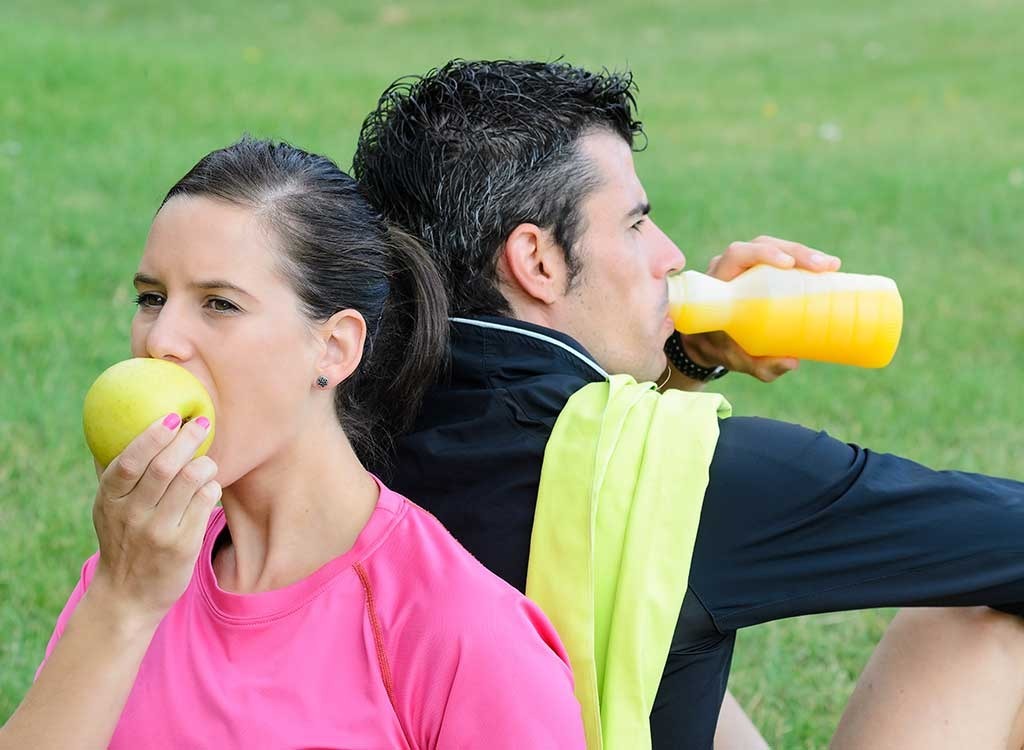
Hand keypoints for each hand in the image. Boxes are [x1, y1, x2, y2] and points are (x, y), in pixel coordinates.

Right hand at [89, 413, 220, 626]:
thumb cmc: (122, 541)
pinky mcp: (183, 544)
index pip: (129, 461)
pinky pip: (207, 500)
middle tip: (201, 424)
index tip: (171, 417)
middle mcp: (133, 514)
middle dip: (189, 438)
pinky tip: (208, 488)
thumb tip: (115, 427)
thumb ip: (114, 474)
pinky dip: (212, 487)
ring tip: (205, 463)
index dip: (152, 436)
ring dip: (205, 463)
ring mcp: (159, 531)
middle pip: (166, 466)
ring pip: (192, 479)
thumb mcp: (107, 509)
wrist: (127, 596)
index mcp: (110, 499)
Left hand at [683, 235, 840, 381]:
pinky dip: (803, 261)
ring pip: (775, 248)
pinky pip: (781, 257)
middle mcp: (730, 267)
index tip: (788, 264)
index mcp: (718, 282)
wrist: (710, 343)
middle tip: (824, 267)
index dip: (762, 254)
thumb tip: (792, 362)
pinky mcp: (760, 269)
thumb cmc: (721, 349)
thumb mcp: (738, 360)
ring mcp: (745, 265)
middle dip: (796, 252)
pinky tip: (826, 270)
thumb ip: (760, 365)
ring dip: (804, 254)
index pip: (737, 254)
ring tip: (831, 267)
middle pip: (762, 245)